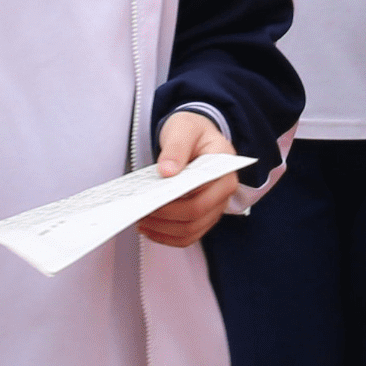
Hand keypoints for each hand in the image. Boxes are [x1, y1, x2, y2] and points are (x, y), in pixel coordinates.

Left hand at [139, 109, 241, 247]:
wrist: (195, 135)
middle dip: (165, 217)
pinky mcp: (205, 215)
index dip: (175, 202)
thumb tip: (167, 171)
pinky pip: (189, 235)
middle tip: (141, 212)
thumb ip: (176, 147)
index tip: (151, 200)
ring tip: (142, 221)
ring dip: (164, 230)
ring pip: (192, 230)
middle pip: (196, 215)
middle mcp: (224, 190)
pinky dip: (169, 236)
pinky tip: (151, 229)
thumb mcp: (183, 128)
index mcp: (224, 168)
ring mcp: (216, 205)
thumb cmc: (191, 130)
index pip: (201, 194)